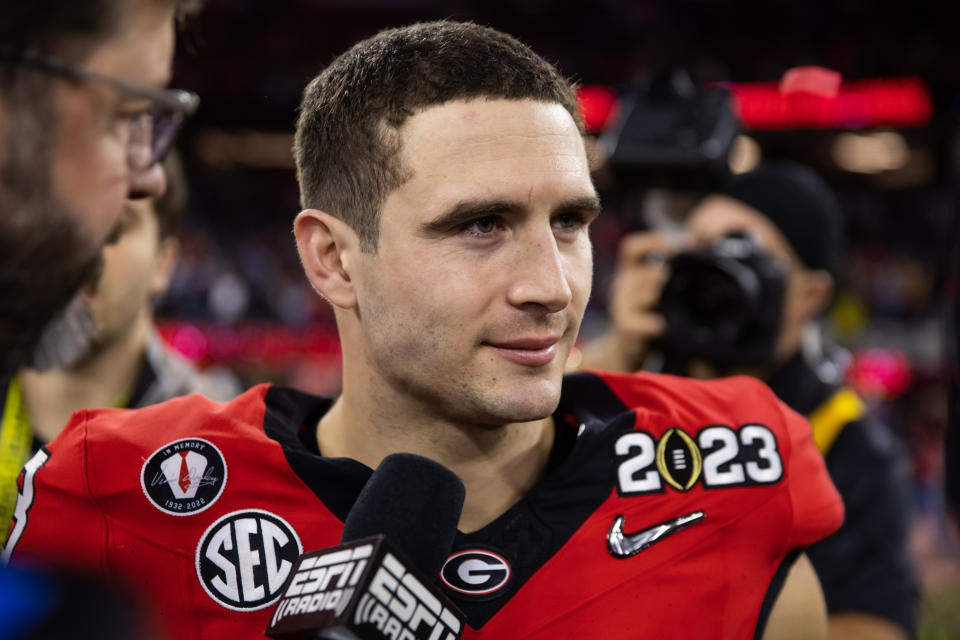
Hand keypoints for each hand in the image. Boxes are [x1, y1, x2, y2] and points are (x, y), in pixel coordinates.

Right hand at [581, 231, 675, 371]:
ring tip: (678, 306)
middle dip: (668, 278)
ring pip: (644, 293)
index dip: (651, 243)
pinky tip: (662, 326)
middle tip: (688, 286)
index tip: (676, 247)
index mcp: (631, 272)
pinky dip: (650, 323)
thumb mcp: (657, 291)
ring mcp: (621, 305)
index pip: (632, 248)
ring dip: (662, 298)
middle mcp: (623, 284)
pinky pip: (636, 322)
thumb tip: (697, 254)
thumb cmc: (650, 315)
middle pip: (646, 272)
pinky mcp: (624, 326)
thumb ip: (669, 275)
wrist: (628, 349)